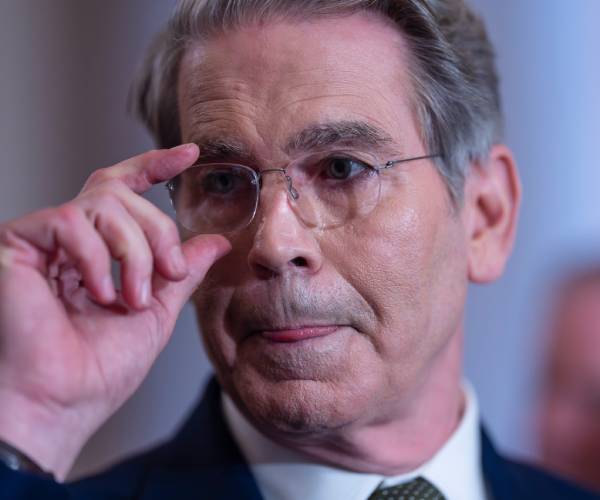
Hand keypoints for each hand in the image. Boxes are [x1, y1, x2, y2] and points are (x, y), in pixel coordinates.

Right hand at [0, 144, 229, 479]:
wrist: (62, 401)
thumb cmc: (100, 368)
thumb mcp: (159, 312)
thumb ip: (183, 272)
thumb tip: (216, 242)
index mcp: (100, 252)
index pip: (124, 191)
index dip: (155, 166)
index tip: (190, 155)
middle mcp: (71, 240)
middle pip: (122, 194)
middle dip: (158, 232)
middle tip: (170, 273)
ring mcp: (44, 240)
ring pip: (103, 203)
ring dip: (133, 250)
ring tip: (131, 296)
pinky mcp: (18, 243)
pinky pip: (69, 221)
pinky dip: (96, 256)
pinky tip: (99, 291)